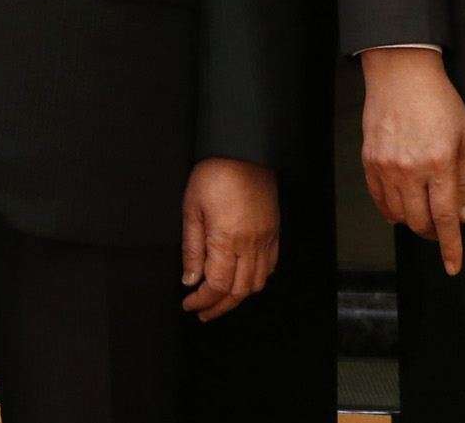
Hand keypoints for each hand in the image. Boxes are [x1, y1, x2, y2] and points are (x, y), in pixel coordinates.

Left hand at [180, 158, 280, 319]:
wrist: (244, 152)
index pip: (217, 285)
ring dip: (237, 298)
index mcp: (226, 240)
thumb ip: (191, 247)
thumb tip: (189, 279)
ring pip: (256, 284)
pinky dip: (256, 281)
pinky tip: (242, 281)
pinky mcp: (274, 233)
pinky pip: (269, 267)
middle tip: (202, 312)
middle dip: (219, 307)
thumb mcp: (192, 208)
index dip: (203, 300)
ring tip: (220, 301)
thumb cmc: (214, 175)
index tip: (189, 305)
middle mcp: (250, 245)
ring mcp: (266, 240)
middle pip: (238, 291)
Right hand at [358, 47, 464, 273]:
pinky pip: (378, 198)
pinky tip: (400, 205)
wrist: (402, 75)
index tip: (452, 266)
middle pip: (420, 221)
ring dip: (413, 220)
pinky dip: (390, 209)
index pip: (446, 218)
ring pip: (398, 214)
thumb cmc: (440, 102)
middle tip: (442, 227)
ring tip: (422, 212)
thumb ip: (464, 182)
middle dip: (433, 231)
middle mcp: (410, 169)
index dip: (450, 246)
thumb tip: (463, 216)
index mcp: (440, 164)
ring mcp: (386, 165)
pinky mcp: (369, 160)